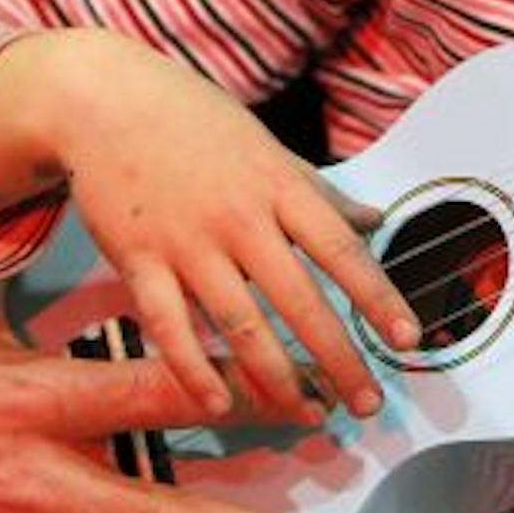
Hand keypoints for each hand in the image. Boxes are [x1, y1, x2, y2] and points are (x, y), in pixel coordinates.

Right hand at [0, 31, 419, 422]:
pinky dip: (193, 369)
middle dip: (338, 357)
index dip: (377, 295)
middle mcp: (238, 217)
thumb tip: (375, 219)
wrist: (104, 100)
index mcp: (278, 185)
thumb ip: (320, 192)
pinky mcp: (137, 260)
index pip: (340, 248)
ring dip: (277, 377)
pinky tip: (219, 403)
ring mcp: (186, 242)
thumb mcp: (267, 147)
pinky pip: (169, 327)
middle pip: (298, 299)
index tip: (410, 337)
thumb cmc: (195, 123)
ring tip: (307, 412)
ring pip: (239, 323)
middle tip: (368, 403)